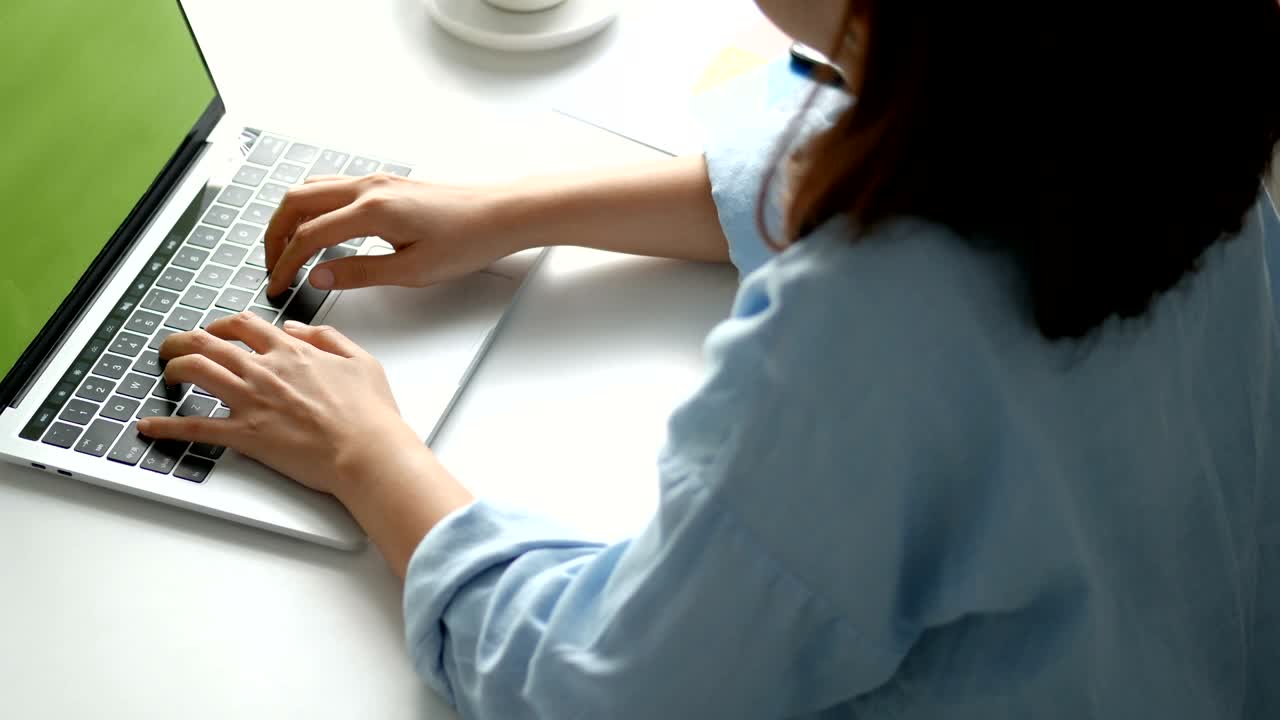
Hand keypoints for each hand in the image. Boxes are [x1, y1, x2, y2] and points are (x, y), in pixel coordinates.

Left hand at [136, 312, 423, 497]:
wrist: (367, 451)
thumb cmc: (370, 414)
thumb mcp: (361, 360)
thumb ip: (326, 338)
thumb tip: (296, 329)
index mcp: (292, 352)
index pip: (245, 325)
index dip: (223, 325)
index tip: (216, 332)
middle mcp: (266, 370)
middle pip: (209, 342)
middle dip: (184, 340)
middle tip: (175, 347)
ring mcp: (252, 400)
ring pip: (196, 370)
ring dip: (173, 368)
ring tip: (166, 374)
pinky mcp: (245, 434)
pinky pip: (195, 426)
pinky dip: (167, 426)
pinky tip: (149, 425)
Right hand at [263, 173, 520, 297]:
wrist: (501, 214)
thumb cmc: (468, 241)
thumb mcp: (412, 271)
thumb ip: (360, 273)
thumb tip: (318, 276)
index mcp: (371, 210)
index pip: (308, 235)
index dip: (285, 263)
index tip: (276, 285)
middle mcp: (368, 187)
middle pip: (296, 201)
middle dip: (275, 235)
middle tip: (272, 266)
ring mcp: (376, 180)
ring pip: (312, 189)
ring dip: (291, 217)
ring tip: (288, 250)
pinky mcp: (386, 183)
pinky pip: (333, 187)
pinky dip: (313, 207)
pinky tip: (319, 231)